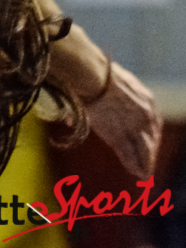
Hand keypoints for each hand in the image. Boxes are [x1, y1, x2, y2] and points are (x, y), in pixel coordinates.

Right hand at [84, 60, 162, 178]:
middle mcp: (146, 116)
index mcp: (148, 100)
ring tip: (144, 174)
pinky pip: (130, 154)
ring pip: (144, 150)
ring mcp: (134, 127)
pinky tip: (138, 174)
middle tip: (148, 164)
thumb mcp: (116, 79)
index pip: (153, 124)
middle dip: (150, 153)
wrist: (92, 75)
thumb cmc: (96, 72)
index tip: (149, 145)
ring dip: (145, 163)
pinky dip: (134, 165)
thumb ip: (116, 91)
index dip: (151, 136)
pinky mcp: (119, 135)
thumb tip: (100, 98)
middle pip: (152, 139)